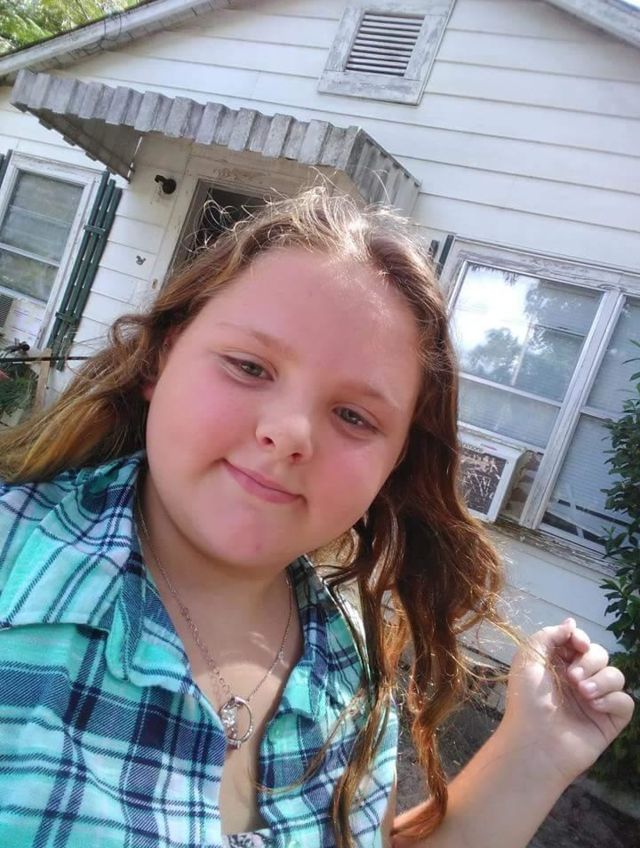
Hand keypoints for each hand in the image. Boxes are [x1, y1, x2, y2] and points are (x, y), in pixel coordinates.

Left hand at [501, 618, 633, 784]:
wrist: (536, 741)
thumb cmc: (527, 700)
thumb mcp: (528, 658)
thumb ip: (549, 636)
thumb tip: (571, 623)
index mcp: (558, 665)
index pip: (580, 642)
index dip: (581, 639)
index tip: (577, 645)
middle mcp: (578, 680)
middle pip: (600, 655)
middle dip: (590, 660)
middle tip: (573, 677)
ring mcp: (595, 700)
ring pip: (616, 675)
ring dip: (601, 680)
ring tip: (583, 693)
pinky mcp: (609, 720)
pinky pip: (625, 701)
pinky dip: (612, 700)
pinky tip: (595, 706)